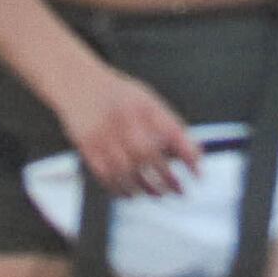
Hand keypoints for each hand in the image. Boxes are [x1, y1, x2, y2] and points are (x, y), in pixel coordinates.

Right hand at [63, 62, 203, 198]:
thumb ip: (167, 123)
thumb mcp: (146, 99)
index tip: (198, 173)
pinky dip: (120, 189)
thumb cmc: (117, 95)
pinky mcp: (87, 146)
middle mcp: (124, 119)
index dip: (188, 154)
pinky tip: (130, 193)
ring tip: (157, 194)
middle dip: (167, 178)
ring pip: (127, 170)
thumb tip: (192, 153)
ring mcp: (104, 133)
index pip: (171, 131)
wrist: (78, 82)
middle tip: (179, 190)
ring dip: (145, 188)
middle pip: (148, 154)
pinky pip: (105, 175)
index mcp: (143, 105)